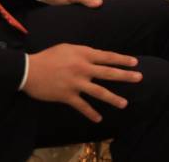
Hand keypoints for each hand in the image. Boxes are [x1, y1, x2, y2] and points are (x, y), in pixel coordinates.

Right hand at [24, 44, 141, 122]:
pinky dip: (90, 113)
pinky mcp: (67, 96)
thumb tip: (97, 57)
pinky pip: (82, 106)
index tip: (135, 63)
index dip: (122, 60)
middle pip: (108, 73)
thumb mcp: (69, 48)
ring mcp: (76, 83)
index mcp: (84, 55)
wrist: (29, 71)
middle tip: (139, 78)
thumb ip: (85, 52)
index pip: (108, 57)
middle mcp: (83, 69)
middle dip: (125, 76)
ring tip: (124, 104)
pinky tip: (99, 119)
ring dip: (113, 98)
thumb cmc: (49, 57)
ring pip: (99, 92)